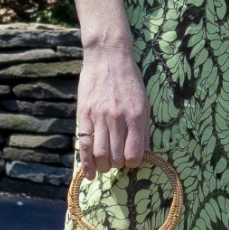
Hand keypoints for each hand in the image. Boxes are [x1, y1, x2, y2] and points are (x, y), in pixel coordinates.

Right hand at [77, 35, 153, 166]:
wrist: (108, 56)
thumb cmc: (129, 80)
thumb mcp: (144, 102)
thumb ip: (143, 128)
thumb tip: (143, 153)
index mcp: (136, 115)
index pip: (135, 153)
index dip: (133, 162)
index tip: (131, 159)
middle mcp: (118, 117)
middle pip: (116, 157)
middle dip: (118, 165)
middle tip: (118, 160)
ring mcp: (100, 116)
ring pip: (100, 154)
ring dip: (104, 165)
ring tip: (106, 164)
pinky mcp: (84, 114)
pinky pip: (84, 144)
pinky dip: (86, 163)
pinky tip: (89, 173)